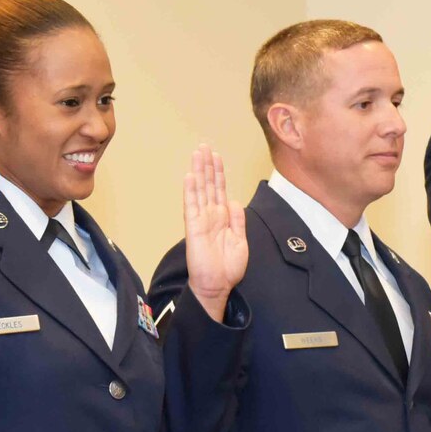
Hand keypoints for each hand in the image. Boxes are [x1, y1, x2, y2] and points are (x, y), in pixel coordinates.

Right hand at [182, 145, 246, 321]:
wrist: (218, 285)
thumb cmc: (228, 268)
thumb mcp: (240, 241)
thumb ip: (238, 220)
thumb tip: (234, 201)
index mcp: (223, 218)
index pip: (220, 190)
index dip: (218, 173)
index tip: (216, 156)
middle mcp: (210, 215)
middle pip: (209, 185)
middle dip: (207, 166)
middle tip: (204, 147)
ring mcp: (201, 220)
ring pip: (200, 190)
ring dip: (198, 172)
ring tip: (197, 154)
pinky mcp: (193, 227)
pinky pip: (191, 205)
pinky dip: (191, 191)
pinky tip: (190, 177)